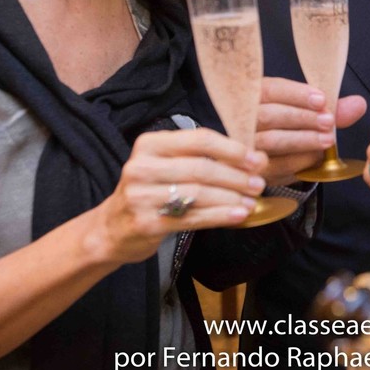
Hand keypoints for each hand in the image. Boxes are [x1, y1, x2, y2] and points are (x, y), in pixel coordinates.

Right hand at [89, 128, 267, 264]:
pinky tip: (238, 216)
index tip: (256, 159)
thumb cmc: (149, 193)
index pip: (199, 139)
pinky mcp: (147, 222)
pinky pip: (192, 217)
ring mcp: (142, 195)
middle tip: (258, 183)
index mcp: (150, 144)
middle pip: (202, 168)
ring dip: (231, 197)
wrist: (111, 229)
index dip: (232, 149)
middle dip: (236, 176)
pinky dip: (220, 216)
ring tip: (252, 201)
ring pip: (199, 193)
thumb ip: (199, 159)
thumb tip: (252, 159)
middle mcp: (143, 166)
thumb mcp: (164, 166)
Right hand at [255, 76, 366, 184]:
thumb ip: (331, 109)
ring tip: (327, 140)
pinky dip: (297, 161)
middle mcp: (245, 118)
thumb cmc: (289, 126)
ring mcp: (246, 144)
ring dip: (302, 140)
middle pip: (269, 115)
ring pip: (270, 141)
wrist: (268, 155)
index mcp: (255, 94)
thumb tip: (359, 104)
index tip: (321, 99)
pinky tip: (316, 157)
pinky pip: (274, 165)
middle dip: (302, 117)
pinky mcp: (253, 169)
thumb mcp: (308, 112)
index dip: (296, 94)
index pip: (271, 89)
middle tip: (328, 121)